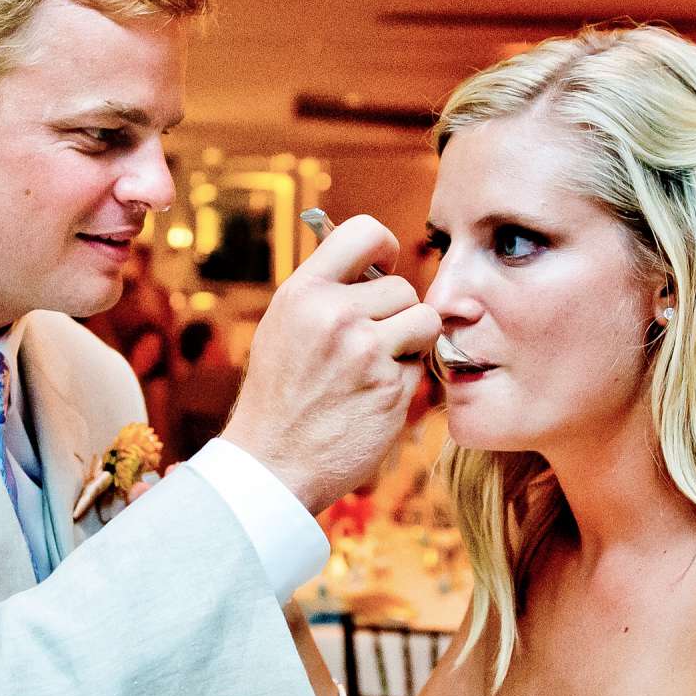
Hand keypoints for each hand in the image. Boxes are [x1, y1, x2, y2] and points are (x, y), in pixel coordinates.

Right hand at [222, 217, 441, 511]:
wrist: (272, 463)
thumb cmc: (279, 395)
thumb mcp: (284, 326)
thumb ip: (324, 293)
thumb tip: (374, 265)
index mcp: (304, 292)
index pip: (365, 232)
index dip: (384, 249)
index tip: (381, 270)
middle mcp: (335, 315)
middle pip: (403, 287)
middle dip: (396, 313)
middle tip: (369, 343)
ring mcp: (366, 352)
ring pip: (424, 320)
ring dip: (411, 341)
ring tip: (377, 364)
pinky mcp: (392, 389)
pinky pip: (422, 365)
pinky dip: (405, 379)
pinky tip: (372, 396)